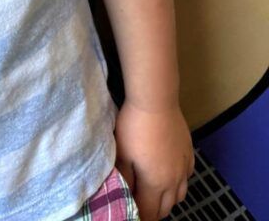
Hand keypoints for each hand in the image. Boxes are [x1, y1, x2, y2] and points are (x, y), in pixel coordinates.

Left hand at [115, 102, 193, 220]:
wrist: (156, 102)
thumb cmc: (134, 127)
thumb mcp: (122, 154)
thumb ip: (125, 178)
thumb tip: (126, 195)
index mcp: (155, 184)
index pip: (149, 212)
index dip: (140, 217)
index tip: (133, 214)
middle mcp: (173, 181)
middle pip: (166, 208)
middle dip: (153, 212)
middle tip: (141, 206)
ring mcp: (184, 167)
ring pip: (179, 196)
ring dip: (167, 200)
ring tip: (155, 194)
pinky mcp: (189, 154)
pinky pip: (186, 178)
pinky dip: (178, 183)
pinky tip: (169, 175)